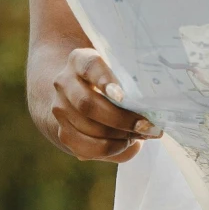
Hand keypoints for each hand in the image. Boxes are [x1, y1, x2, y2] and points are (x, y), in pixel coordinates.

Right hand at [29, 45, 159, 162]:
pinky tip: (126, 144)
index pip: (89, 66)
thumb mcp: (116, 70)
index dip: (104, 80)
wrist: (74, 92)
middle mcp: (64, 83)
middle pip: (88, 104)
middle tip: (146, 126)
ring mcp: (60, 109)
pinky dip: (109, 149)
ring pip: (88, 128)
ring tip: (141, 135)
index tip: (122, 96)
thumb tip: (148, 114)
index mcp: (79, 60)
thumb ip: (130, 85)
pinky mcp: (62, 132)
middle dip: (120, 119)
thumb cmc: (109, 80)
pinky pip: (84, 147)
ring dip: (118, 136)